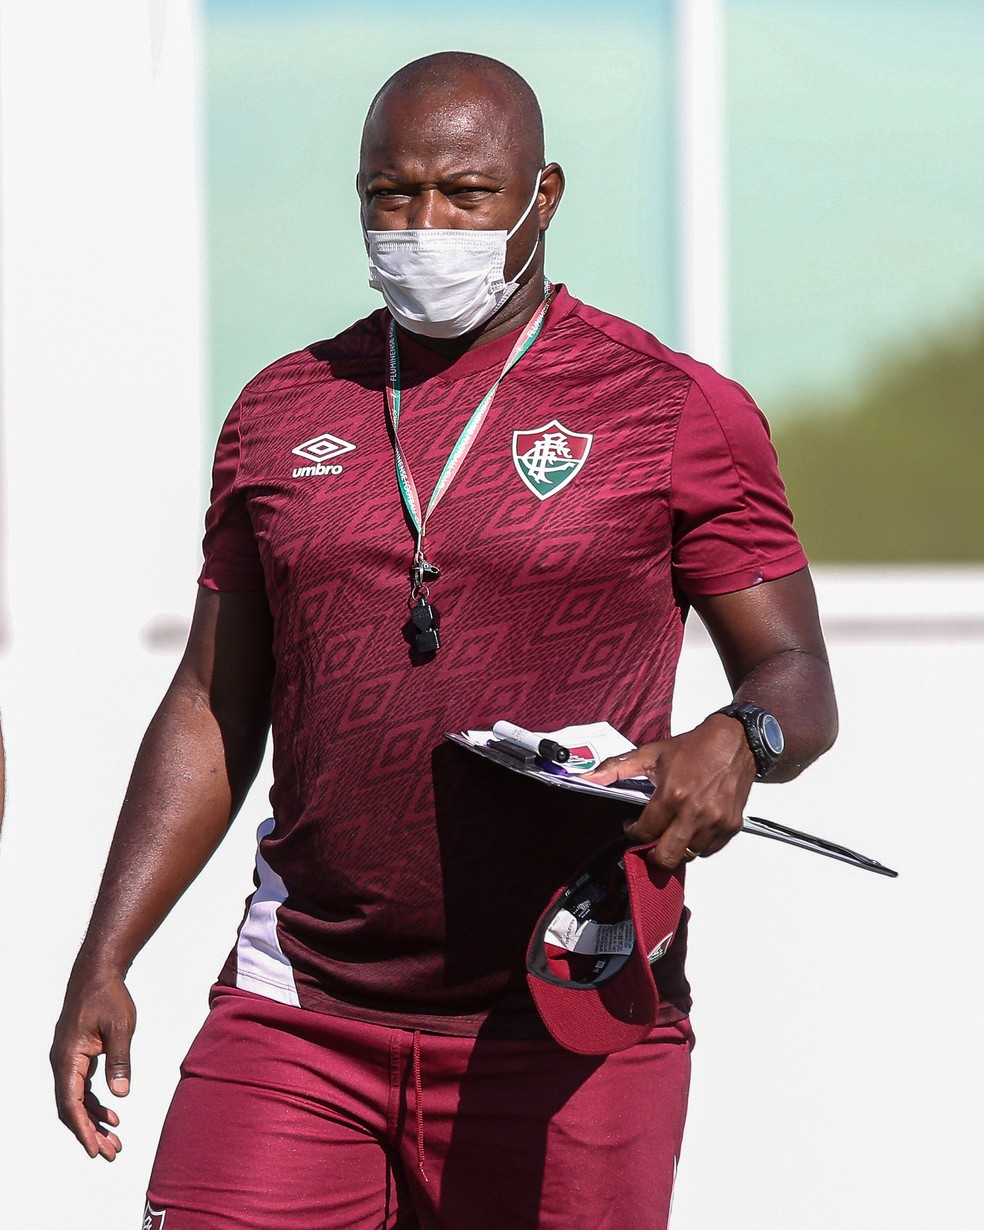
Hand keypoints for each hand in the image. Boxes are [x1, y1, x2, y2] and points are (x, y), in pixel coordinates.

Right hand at [51, 972, 135, 1159]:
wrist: (97, 974)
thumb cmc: (108, 997)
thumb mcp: (120, 1028)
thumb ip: (120, 1061)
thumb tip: (121, 1095)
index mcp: (68, 1058)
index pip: (71, 1104)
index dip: (83, 1130)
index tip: (95, 1150)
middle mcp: (62, 1062)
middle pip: (72, 1108)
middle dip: (90, 1132)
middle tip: (111, 1153)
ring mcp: (67, 1060)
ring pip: (76, 1100)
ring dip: (93, 1120)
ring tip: (115, 1139)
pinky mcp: (76, 1056)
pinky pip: (81, 1087)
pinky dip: (95, 1103)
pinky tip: (113, 1113)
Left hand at [582, 715, 756, 867]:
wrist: (735, 743)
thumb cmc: (694, 747)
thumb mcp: (652, 753)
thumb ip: (618, 767)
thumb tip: (591, 777)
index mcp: (673, 794)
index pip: (645, 832)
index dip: (633, 833)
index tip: (632, 826)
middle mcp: (695, 812)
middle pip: (667, 857)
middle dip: (652, 855)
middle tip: (649, 842)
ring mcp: (715, 822)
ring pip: (689, 855)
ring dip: (676, 847)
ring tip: (672, 830)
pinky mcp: (731, 826)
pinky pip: (710, 850)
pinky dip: (698, 844)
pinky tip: (691, 828)